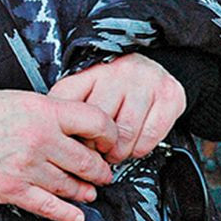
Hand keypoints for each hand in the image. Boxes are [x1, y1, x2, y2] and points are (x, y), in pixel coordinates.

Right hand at [0, 88, 117, 220]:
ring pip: (71, 186)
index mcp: (43, 110)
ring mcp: (28, 166)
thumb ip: (53, 113)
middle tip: (102, 172)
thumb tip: (81, 131)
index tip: (110, 141)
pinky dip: (67, 214)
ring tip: (88, 191)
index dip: (109, 134)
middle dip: (100, 170)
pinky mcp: (14, 189)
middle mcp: (40, 138)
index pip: (95, 121)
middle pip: (87, 161)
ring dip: (84, 191)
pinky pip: (49, 207)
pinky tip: (76, 215)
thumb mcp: (22, 98)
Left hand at [48, 53, 185, 163]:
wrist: (155, 67)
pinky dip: (141, 148)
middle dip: (95, 144)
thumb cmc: (116, 84)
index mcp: (92, 68)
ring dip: (118, 151)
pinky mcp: (169, 96)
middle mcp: (119, 71)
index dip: (67, 127)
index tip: (71, 141)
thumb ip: (70, 104)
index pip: (68, 97)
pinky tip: (135, 146)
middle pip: (98, 119)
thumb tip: (51, 132)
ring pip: (125, 131)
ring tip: (114, 152)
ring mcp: (145, 81)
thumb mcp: (89, 86)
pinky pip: (151, 134)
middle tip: (96, 151)